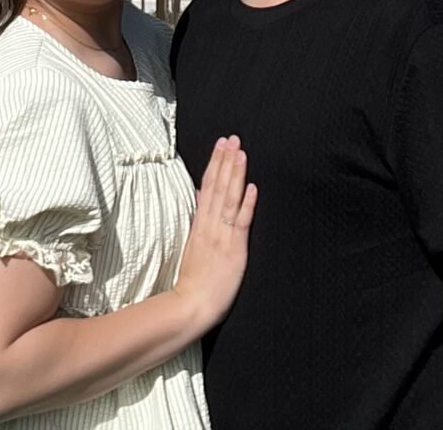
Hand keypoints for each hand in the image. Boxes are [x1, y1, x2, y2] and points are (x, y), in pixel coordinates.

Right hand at [173, 135, 256, 333]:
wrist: (192, 304)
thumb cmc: (193, 278)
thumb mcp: (191, 242)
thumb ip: (197, 217)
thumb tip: (200, 195)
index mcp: (200, 223)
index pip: (208, 186)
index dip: (215, 163)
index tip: (221, 144)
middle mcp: (210, 225)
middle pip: (218, 187)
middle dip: (225, 161)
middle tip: (232, 138)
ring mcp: (222, 236)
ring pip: (229, 199)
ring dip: (235, 175)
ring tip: (241, 153)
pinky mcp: (234, 249)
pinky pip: (241, 223)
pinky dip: (246, 204)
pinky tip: (252, 187)